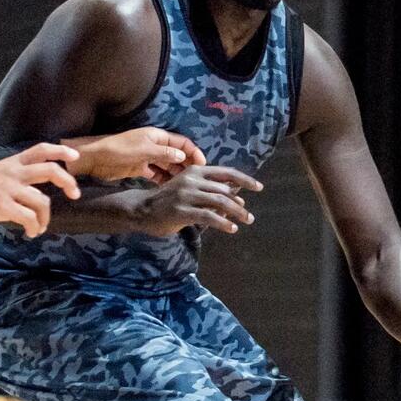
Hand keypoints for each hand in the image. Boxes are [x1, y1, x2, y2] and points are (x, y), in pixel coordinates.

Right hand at [0, 142, 79, 236]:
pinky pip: (28, 217)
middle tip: (75, 194)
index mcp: (12, 163)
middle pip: (50, 170)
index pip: (41, 149)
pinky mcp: (1, 205)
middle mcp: (13, 172)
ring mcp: (8, 189)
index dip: (61, 151)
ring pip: (42, 200)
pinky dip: (34, 227)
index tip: (75, 156)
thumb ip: (15, 179)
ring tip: (40, 227)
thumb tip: (33, 193)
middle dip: (68, 182)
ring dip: (46, 218)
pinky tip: (30, 232)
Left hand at [65, 127, 206, 182]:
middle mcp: (154, 146)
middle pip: (176, 155)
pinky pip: (156, 175)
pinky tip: (171, 189)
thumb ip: (164, 154)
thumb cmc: (118, 150)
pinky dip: (164, 180)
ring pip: (167, 166)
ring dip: (176, 175)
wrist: (95, 159)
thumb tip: (183, 157)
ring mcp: (147, 157)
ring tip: (186, 188)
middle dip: (187, 166)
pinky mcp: (139, 169)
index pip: (182, 143)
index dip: (193, 153)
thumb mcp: (143, 150)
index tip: (202, 166)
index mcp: (157, 137)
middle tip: (197, 181)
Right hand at [133, 165, 263, 236]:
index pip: (226, 172)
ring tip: (245, 221)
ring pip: (219, 202)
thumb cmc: (168, 199)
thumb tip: (237, 193)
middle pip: (224, 190)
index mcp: (195, 171)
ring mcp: (186, 195)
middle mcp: (192, 180)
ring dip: (236, 213)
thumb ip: (210, 189)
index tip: (259, 187)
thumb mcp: (189, 188)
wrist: (142, 209)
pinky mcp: (182, 211)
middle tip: (249, 216)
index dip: (245, 179)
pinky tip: (231, 229)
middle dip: (240, 204)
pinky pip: (208, 216)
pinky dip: (223, 223)